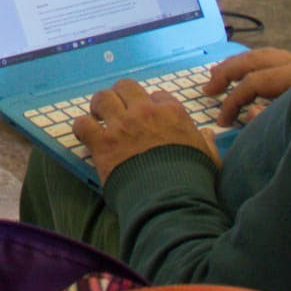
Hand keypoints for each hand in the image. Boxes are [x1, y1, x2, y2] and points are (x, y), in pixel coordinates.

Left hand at [74, 77, 218, 184]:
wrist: (173, 203)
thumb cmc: (194, 181)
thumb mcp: (209, 159)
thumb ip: (205, 143)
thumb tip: (207, 134)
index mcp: (171, 113)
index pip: (157, 95)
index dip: (151, 105)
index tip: (149, 117)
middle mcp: (144, 112)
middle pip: (126, 87)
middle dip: (121, 96)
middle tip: (119, 111)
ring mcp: (122, 126)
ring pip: (103, 98)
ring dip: (100, 106)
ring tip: (99, 117)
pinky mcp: (103, 143)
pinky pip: (83, 124)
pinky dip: (81, 127)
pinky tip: (85, 134)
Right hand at [203, 49, 290, 125]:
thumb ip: (273, 120)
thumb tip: (249, 112)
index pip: (254, 82)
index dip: (234, 100)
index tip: (222, 118)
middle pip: (254, 60)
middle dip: (227, 72)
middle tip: (208, 87)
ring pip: (265, 54)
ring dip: (238, 63)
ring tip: (219, 71)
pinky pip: (276, 58)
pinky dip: (257, 63)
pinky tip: (250, 69)